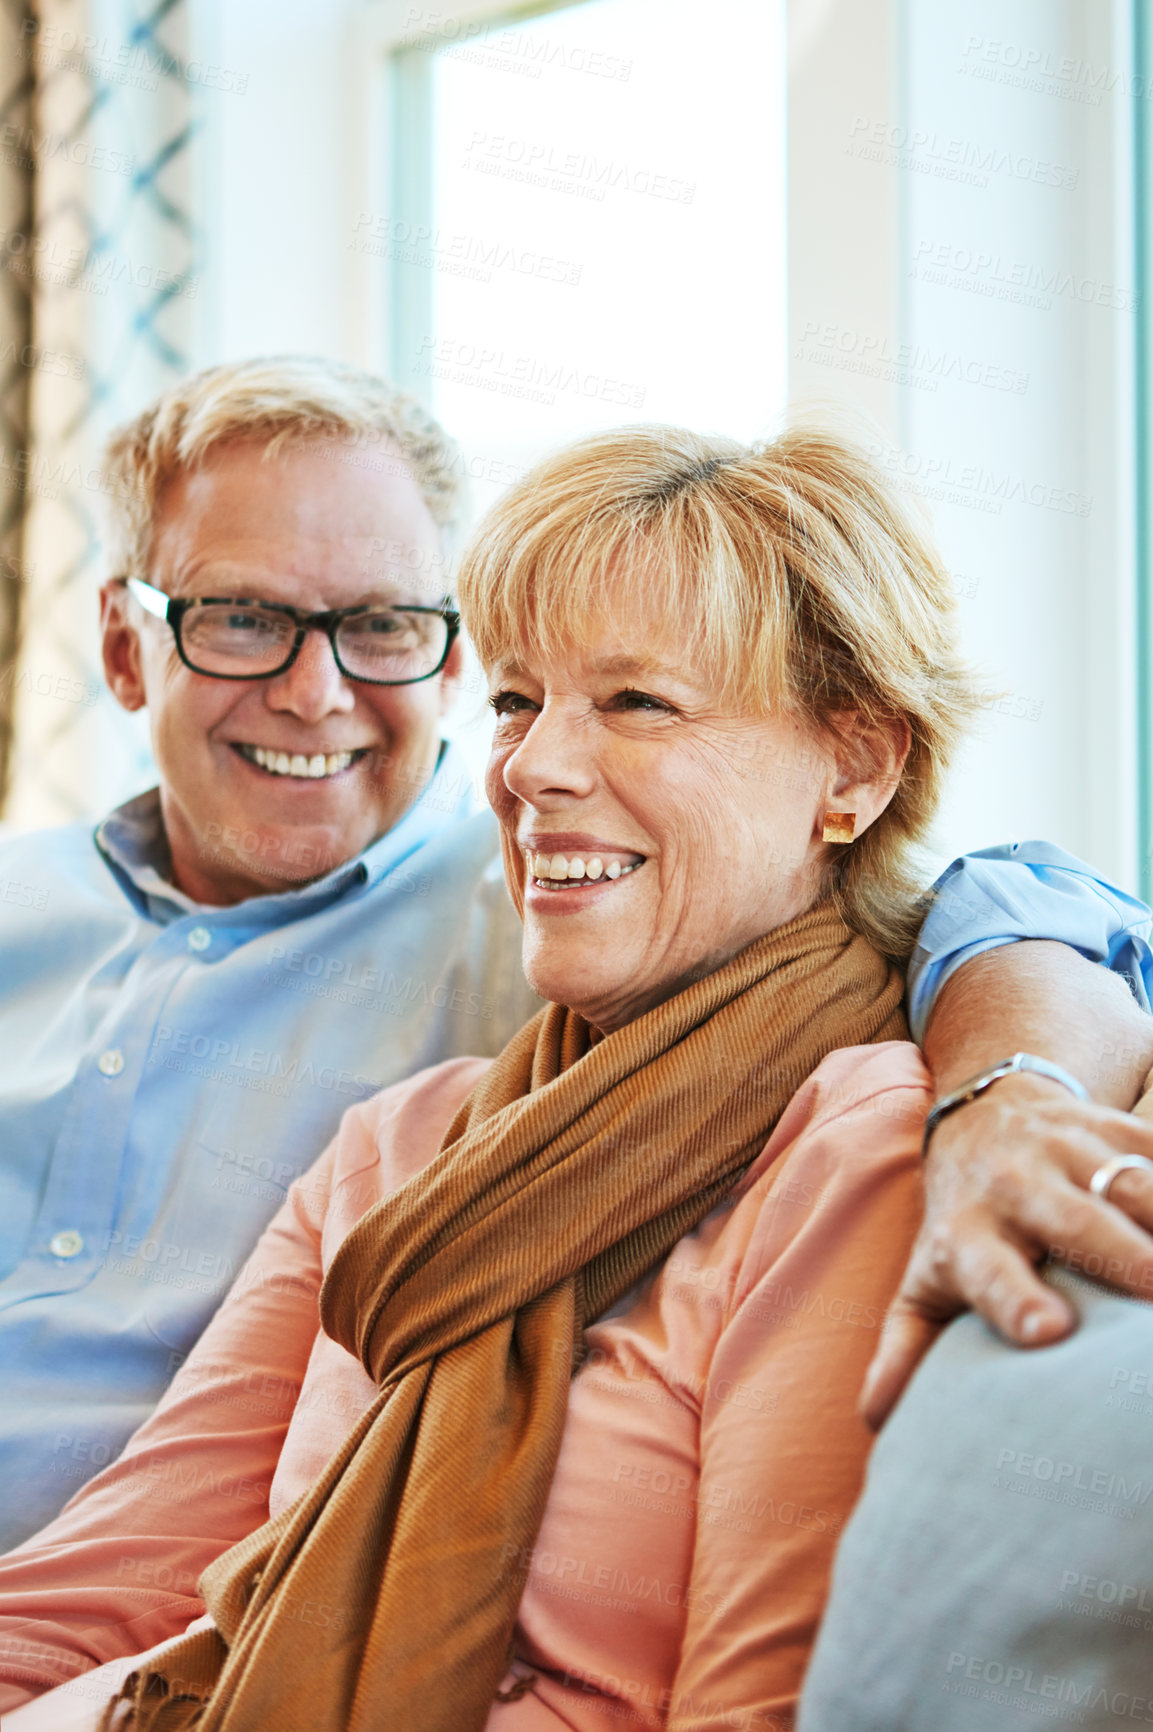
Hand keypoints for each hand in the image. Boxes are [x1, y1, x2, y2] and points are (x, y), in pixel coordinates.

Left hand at [862, 1072, 1152, 1427]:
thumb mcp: (924, 1281)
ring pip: (1127, 1182)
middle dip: (1120, 1254)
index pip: (988, 1269)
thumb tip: (876, 1417)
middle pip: (1074, 1221)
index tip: (1047, 1330)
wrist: (980, 1118)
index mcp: (966, 1232)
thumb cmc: (960, 1222)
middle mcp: (1014, 1185)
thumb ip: (906, 1347)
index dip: (1014, 1297)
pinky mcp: (1112, 1128)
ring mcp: (1066, 1150)